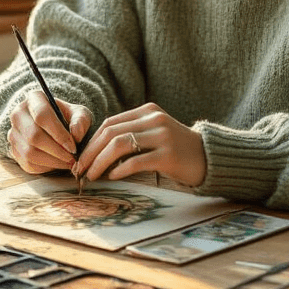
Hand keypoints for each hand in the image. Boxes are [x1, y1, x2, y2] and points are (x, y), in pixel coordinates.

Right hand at [7, 91, 91, 173]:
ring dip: (52, 161)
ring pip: (29, 152)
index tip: (73, 146)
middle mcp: (18, 114)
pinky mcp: (14, 150)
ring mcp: (13, 133)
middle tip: (72, 158)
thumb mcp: (79, 114)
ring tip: (68, 163)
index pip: (42, 115)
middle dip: (56, 151)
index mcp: (34, 99)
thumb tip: (75, 134)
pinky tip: (58, 164)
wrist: (56, 128)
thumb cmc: (69, 119)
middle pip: (33, 136)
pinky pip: (27, 164)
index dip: (58, 133)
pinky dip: (46, 167)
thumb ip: (80, 121)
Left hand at [75, 102, 206, 187]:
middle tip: (80, 170)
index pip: (110, 123)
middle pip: (111, 133)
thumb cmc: (176, 148)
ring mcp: (162, 136)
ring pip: (119, 145)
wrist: (208, 156)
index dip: (91, 142)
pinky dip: (120, 170)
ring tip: (92, 176)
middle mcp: (154, 120)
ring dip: (100, 162)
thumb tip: (96, 152)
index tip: (80, 159)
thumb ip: (132, 134)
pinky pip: (136, 161)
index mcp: (147, 111)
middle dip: (91, 153)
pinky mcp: (168, 155)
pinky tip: (112, 177)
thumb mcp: (154, 132)